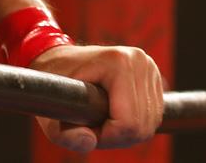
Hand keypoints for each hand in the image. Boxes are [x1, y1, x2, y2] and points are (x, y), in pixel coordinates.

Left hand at [29, 44, 164, 152]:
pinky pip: (154, 116)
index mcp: (118, 63)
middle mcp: (140, 61)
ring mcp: (149, 66)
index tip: (86, 129)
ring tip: (102, 122)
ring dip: (126, 133)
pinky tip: (116, 116)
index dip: (106, 138)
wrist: (62, 61)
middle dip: (116, 137)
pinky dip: (136, 125)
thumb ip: (67, 135)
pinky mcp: (153, 75)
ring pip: (150, 123)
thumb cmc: (55, 85)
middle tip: (93, 128)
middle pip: (141, 126)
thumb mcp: (52, 113)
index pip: (128, 122)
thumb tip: (89, 143)